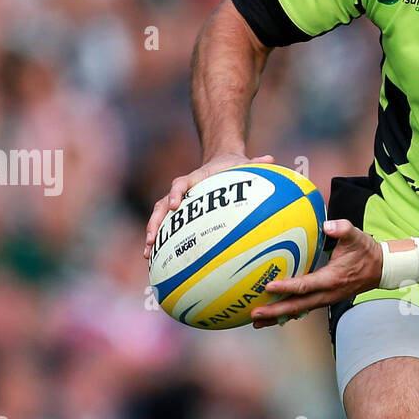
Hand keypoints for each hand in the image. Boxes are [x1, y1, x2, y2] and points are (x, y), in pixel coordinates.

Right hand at [143, 153, 274, 258]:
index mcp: (195, 178)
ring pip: (159, 217)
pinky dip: (162, 241)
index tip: (174, 205)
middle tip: (152, 239)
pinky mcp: (180, 212)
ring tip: (147, 254)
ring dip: (152, 234)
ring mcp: (179, 201)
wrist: (221, 161)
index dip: (176, 193)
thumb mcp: (244, 164)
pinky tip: (158, 260)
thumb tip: (271, 159)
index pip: (181, 183)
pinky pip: (167, 226)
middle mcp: (183, 190)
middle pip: (162, 204)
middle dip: (155, 222)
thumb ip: (255, 163)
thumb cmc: (233, 166)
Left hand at [250, 219, 383, 327]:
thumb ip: (343, 229)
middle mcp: (327, 294)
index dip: (287, 287)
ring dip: (278, 317)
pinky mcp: (324, 299)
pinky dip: (287, 314)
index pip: (305, 285)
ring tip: (257, 321)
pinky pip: (303, 309)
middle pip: (297, 306)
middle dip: (275, 312)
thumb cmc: (366, 252)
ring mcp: (325, 299)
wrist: (380, 269)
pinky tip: (274, 316)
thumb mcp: (357, 237)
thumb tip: (328, 225)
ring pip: (299, 311)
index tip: (269, 287)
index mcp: (332, 279)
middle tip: (255, 313)